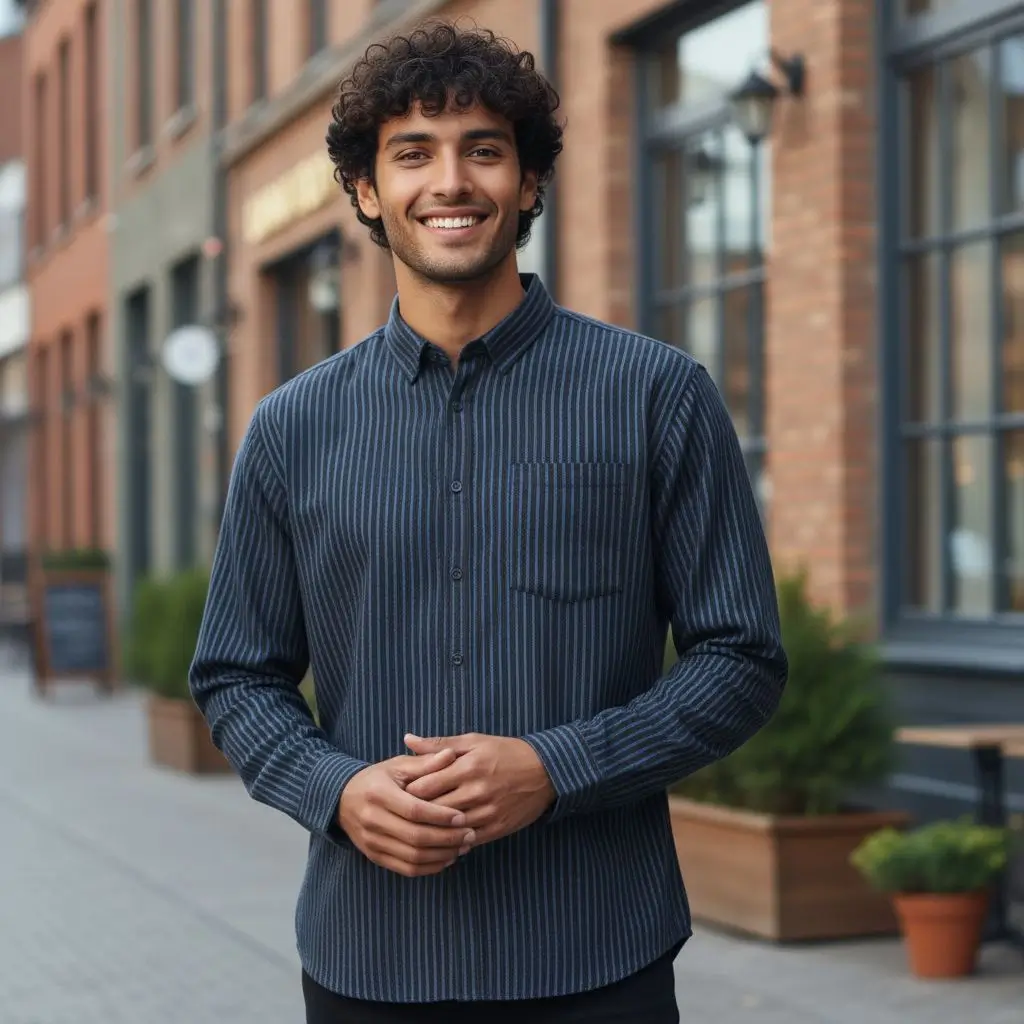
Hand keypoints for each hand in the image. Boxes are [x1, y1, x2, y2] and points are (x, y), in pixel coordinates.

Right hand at [338, 748, 475, 876]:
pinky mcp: (375, 856)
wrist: (342, 799)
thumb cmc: (377, 779)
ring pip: (413, 857)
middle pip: (415, 837)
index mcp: (379, 794)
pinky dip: (429, 867)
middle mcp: (373, 820)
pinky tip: (447, 858)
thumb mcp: (398, 765)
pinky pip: (406, 869)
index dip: (440, 816)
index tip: (462, 817)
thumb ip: (425, 762)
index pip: (414, 810)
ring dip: (442, 855)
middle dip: (447, 838)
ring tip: (463, 846)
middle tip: (470, 834)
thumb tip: (451, 754)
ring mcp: (372, 842)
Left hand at [403, 733, 555, 844]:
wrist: (546, 771)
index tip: (397, 794)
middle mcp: (477, 791)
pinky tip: (440, 839)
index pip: (425, 785)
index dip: (406, 792)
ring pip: (448, 828)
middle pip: (433, 809)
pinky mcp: (497, 828)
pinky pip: (467, 840)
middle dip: (413, 814)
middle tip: (399, 815)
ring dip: (430, 831)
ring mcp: (488, 812)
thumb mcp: (474, 741)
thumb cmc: (506, 752)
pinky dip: (451, 841)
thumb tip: (407, 739)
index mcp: (468, 767)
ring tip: (414, 829)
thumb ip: (439, 745)